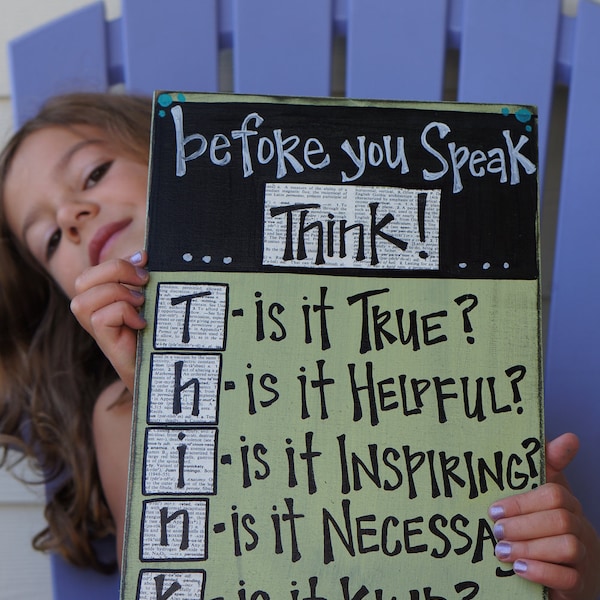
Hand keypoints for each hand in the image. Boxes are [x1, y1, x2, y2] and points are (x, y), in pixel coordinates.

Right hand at [70, 251, 148, 391]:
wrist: (162, 365)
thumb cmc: (157, 329)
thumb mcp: (149, 298)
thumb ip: (141, 279)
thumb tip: (143, 255)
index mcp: (101, 297)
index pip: (94, 270)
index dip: (118, 260)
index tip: (145, 259)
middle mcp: (92, 312)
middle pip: (83, 279)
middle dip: (116, 270)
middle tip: (144, 281)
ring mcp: (96, 328)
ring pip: (85, 299)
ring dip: (118, 293)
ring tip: (141, 303)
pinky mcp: (104, 343)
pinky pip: (100, 318)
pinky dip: (124, 313)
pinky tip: (141, 322)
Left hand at [489, 433, 599, 599]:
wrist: (569, 571)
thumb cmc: (545, 527)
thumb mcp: (539, 496)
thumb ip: (544, 466)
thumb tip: (567, 437)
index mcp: (567, 504)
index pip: (554, 494)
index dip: (523, 502)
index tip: (494, 509)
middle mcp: (579, 528)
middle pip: (561, 520)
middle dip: (523, 526)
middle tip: (496, 531)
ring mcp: (583, 557)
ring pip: (568, 547)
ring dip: (530, 548)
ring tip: (502, 552)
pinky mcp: (580, 583)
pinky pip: (569, 577)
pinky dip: (542, 572)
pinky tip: (519, 569)